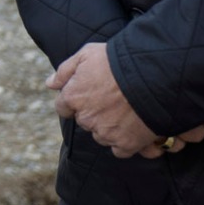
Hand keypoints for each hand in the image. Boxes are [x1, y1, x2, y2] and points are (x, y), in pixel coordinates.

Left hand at [47, 43, 159, 158]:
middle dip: (94, 112)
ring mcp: (106, 133)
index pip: (63, 107)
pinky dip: (125, 141)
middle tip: (111, 99)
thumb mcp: (87, 54)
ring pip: (101, 135)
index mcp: (73, 97)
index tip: (88, 94)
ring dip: (109, 127)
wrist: (153, 75)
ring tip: (125, 111)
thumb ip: (65, 71)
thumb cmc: (118, 61)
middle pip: (84, 120)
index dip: (75, 100)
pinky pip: (120, 150)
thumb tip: (50, 84)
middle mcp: (86, 118)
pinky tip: (133, 128)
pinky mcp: (126, 144)